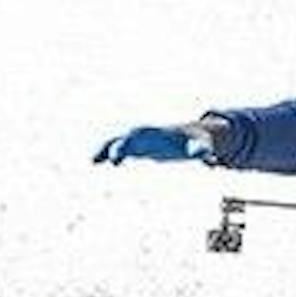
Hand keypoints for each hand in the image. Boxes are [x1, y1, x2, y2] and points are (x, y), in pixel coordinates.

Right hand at [94, 122, 208, 164]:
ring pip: (118, 141)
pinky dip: (107, 153)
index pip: (138, 137)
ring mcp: (141, 139)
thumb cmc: (197, 142)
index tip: (115, 157)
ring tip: (92, 161)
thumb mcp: (200, 146)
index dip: (126, 145)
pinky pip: (119, 149)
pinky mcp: (140, 147)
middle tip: (101, 159)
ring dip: (104, 148)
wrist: (194, 135)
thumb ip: (200, 149)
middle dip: (113, 146)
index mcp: (157, 134)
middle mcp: (146, 134)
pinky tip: (96, 163)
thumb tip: (203, 154)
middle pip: (125, 137)